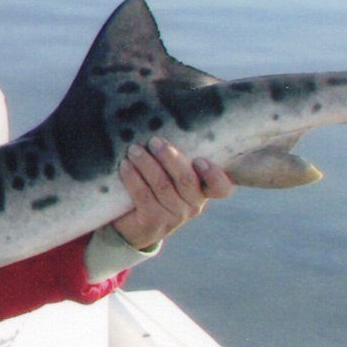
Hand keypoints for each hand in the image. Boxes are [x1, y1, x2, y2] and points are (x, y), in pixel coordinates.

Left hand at [111, 137, 232, 250]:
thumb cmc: (157, 187)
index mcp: (203, 190)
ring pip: (162, 185)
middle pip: (186, 180)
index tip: (199, 160)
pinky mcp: (153, 221)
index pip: (221, 188)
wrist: (135, 223)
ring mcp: (174, 216)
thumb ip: (176, 156)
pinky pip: (143, 195)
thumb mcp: (171, 172)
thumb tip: (164, 122)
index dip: (215, 176)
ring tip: (134, 150)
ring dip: (146, 164)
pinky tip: (124, 165)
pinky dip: (133, 177)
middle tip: (154, 141)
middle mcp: (193, 205)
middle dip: (169, 158)